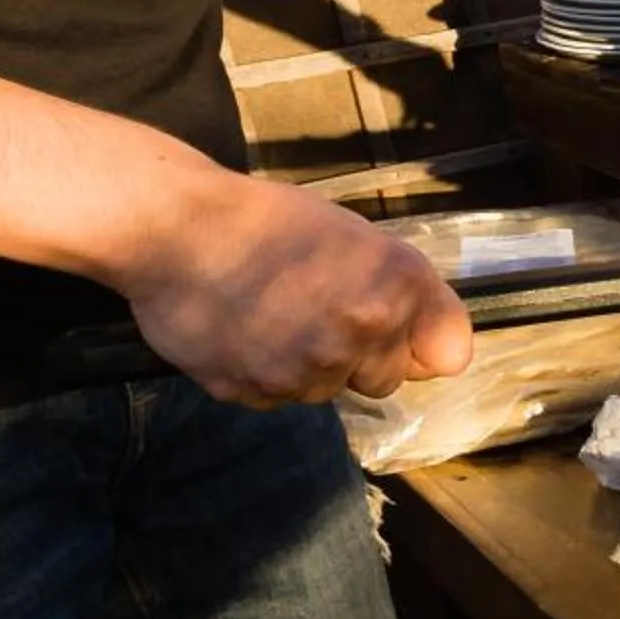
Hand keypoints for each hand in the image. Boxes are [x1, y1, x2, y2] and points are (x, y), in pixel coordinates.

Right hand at [111, 170, 474, 405]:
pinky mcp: (254, 391)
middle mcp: (360, 332)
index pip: (448, 355)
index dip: (417, 341)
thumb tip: (448, 359)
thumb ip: (408, 293)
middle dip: (358, 355)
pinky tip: (240, 330)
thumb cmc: (265, 220)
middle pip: (383, 379)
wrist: (171, 226)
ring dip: (306, 363)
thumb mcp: (355, 237)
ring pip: (326, 390)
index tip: (392, 325)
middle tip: (312, 308)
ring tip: (267, 312)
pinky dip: (261, 373)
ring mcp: (305, 368)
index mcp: (396, 286)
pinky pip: (275, 397)